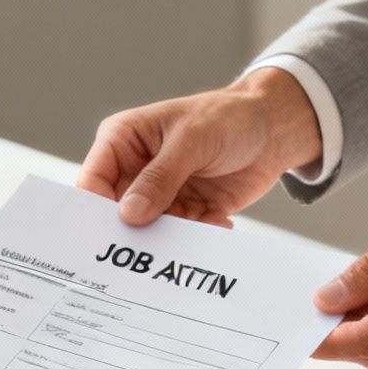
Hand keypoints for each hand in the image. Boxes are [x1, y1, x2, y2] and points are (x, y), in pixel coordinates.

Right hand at [79, 68, 322, 226]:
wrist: (274, 129)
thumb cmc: (229, 117)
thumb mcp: (192, 140)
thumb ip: (160, 177)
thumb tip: (128, 214)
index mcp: (123, 141)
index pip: (93, 181)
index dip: (94, 211)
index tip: (106, 237)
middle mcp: (136, 170)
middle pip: (117, 214)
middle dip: (133, 233)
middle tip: (147, 251)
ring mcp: (161, 193)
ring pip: (150, 231)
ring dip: (172, 238)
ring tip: (197, 227)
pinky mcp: (187, 211)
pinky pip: (182, 236)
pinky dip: (199, 236)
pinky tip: (219, 220)